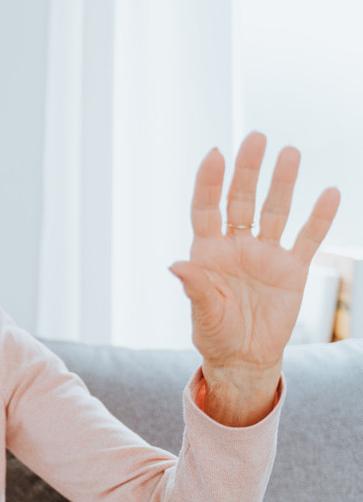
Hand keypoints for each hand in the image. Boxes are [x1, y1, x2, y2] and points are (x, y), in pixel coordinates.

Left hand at [170, 132, 339, 423]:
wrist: (245, 358)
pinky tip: (330, 193)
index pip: (206, 208)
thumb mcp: (203, 314)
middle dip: (248, 170)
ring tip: (290, 152)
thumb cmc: (216, 335)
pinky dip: (319, 218)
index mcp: (207, 252)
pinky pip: (307, 239)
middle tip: (256, 137)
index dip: (209, 182)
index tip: (215, 154)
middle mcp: (236, 246)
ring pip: (274, 211)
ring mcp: (265, 255)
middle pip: (241, 200)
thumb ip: (195, 288)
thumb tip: (176, 265)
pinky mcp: (292, 269)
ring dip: (283, 183)